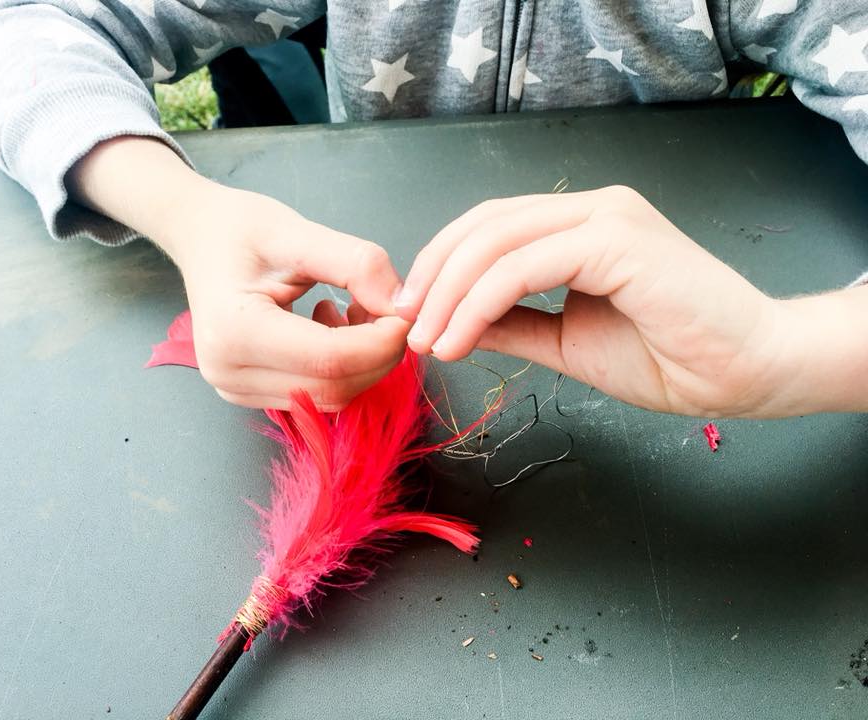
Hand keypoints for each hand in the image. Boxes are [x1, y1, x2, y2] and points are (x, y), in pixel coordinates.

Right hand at [166, 188, 408, 409]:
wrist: (199, 239)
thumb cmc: (240, 229)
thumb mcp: (299, 231)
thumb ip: (356, 264)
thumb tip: (402, 304)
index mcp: (235, 330)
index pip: (331, 359)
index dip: (381, 342)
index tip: (406, 311)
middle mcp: (229, 371)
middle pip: (335, 387)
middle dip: (378, 354)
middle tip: (388, 309)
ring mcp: (235, 389)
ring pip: (330, 397)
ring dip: (362, 362)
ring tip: (354, 311)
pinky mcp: (248, 394)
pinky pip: (315, 395)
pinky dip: (341, 368)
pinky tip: (332, 327)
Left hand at [395, 186, 788, 417]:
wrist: (747, 372)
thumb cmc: (672, 357)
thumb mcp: (566, 341)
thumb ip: (512, 325)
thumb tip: (455, 323)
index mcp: (581, 227)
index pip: (492, 227)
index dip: (442, 266)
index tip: (413, 314)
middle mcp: (592, 209)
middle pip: (485, 224)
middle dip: (433, 276)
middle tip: (405, 325)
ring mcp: (605, 217)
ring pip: (497, 240)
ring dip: (448, 293)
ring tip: (426, 340)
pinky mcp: (616, 239)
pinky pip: (525, 265)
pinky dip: (481, 302)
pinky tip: (459, 339)